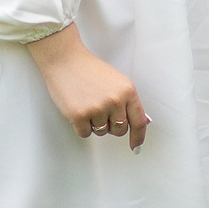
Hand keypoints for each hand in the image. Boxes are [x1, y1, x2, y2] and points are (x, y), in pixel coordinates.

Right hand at [27, 25, 150, 149]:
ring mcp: (98, 109)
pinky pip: (85, 133)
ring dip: (94, 123)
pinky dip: (81, 126)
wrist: (66, 61)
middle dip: (111, 125)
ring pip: (101, 132)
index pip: (138, 121)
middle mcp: (115, 101)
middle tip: (100, 109)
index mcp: (127, 91)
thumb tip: (142, 122)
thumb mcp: (117, 81)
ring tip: (88, 103)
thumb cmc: (90, 70)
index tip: (136, 147)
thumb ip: (128, 102)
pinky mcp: (79, 116)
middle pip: (119, 130)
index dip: (138, 137)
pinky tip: (78, 108)